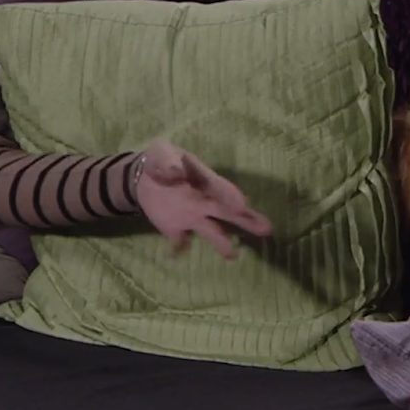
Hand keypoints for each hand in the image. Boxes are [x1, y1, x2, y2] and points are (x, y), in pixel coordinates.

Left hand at [135, 139, 271, 258]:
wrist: (142, 176)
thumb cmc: (159, 159)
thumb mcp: (160, 150)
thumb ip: (167, 160)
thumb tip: (174, 172)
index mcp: (203, 181)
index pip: (220, 189)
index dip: (230, 196)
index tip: (241, 205)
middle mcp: (203, 201)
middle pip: (227, 212)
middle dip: (246, 219)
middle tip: (266, 229)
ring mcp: (190, 217)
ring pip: (211, 231)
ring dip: (222, 243)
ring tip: (233, 255)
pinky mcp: (173, 228)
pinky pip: (179, 242)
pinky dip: (178, 250)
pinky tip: (178, 258)